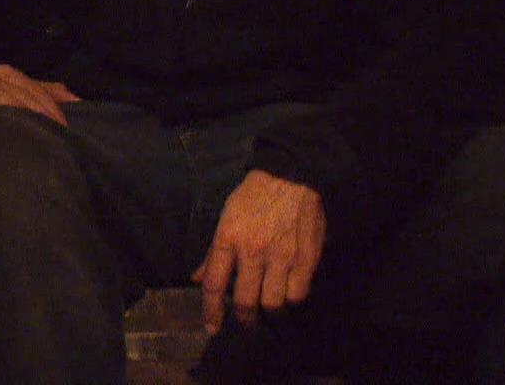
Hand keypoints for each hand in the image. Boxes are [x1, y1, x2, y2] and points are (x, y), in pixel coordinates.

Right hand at [0, 64, 78, 142]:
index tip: (66, 127)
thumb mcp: (16, 103)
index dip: (50, 105)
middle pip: (16, 89)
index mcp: (2, 75)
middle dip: (38, 109)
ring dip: (17, 110)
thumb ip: (44, 97)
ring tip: (35, 131)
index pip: (31, 86)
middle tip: (56, 132)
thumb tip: (77, 99)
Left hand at [192, 170, 325, 333]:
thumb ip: (213, 252)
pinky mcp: (306, 258)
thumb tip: (198, 278)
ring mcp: (281, 256)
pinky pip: (298, 293)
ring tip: (268, 314)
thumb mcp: (225, 217)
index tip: (212, 327)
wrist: (290, 176)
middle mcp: (252, 251)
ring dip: (269, 314)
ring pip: (273, 303)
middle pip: (245, 301)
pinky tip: (288, 297)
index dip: (211, 311)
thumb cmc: (253, 196)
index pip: (214, 284)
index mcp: (227, 238)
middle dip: (243, 320)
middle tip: (246, 323)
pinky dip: (291, 301)